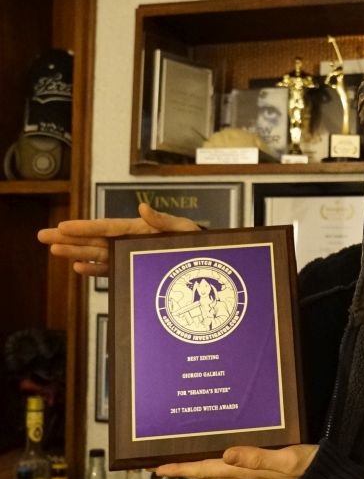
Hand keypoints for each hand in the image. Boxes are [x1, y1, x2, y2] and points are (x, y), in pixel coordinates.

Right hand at [37, 203, 199, 276]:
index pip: (106, 228)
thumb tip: (142, 209)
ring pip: (97, 254)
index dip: (84, 228)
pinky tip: (79, 268)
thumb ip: (162, 220)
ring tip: (54, 251)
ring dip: (76, 253)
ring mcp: (129, 255)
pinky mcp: (134, 268)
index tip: (62, 226)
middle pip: (94, 241)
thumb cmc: (195, 238)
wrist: (205, 257)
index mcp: (139, 229)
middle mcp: (130, 241)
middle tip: (42, 237)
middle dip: (69, 239)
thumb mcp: (183, 227)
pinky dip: (96, 270)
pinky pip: (111, 269)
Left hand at [156, 444, 318, 478]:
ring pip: (219, 472)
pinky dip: (220, 463)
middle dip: (185, 470)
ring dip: (200, 468)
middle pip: (208, 473)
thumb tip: (225, 454)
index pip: (207, 469)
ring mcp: (254, 475)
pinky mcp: (264, 471)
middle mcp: (246, 475)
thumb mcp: (285, 459)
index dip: (183, 469)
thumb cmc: (308, 467)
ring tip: (184, 461)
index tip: (159, 469)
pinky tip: (222, 455)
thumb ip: (257, 457)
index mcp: (246, 470)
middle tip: (163, 466)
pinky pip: (233, 469)